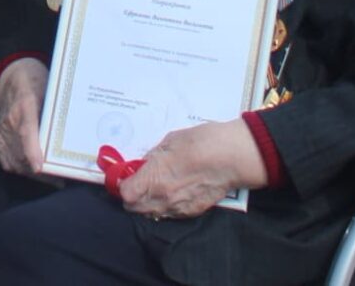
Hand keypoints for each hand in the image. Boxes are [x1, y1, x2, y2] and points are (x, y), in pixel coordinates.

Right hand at [0, 59, 49, 179]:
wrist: (12, 78)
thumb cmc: (38, 84)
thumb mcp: (51, 93)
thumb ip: (57, 114)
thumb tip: (72, 138)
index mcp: (25, 103)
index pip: (26, 131)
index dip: (31, 151)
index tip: (39, 168)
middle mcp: (10, 119)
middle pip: (20, 152)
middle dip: (39, 171)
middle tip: (60, 180)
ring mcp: (1, 129)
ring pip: (13, 160)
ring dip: (31, 173)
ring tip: (50, 179)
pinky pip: (6, 160)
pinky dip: (19, 168)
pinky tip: (33, 171)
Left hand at [118, 119, 265, 219]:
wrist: (233, 157)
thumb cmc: (201, 142)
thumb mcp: (169, 142)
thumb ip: (153, 157)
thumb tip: (144, 164)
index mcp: (154, 178)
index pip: (124, 193)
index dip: (121, 183)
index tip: (124, 175)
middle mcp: (163, 198)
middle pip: (134, 207)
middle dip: (131, 195)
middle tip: (137, 180)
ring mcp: (178, 208)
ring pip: (151, 213)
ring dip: (146, 203)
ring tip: (154, 187)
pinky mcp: (192, 212)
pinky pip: (169, 214)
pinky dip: (164, 206)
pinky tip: (171, 192)